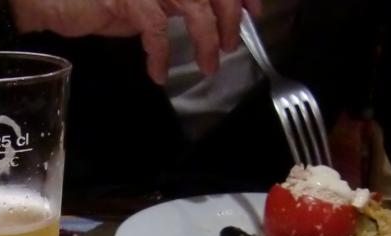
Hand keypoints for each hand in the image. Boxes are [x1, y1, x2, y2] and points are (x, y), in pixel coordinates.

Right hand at [10, 0, 262, 82]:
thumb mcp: (137, 2)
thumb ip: (166, 5)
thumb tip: (195, 23)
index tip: (253, 12)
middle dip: (229, 16)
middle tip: (230, 45)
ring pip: (193, 4)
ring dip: (206, 38)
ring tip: (208, 64)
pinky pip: (155, 27)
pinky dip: (161, 53)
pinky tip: (159, 73)